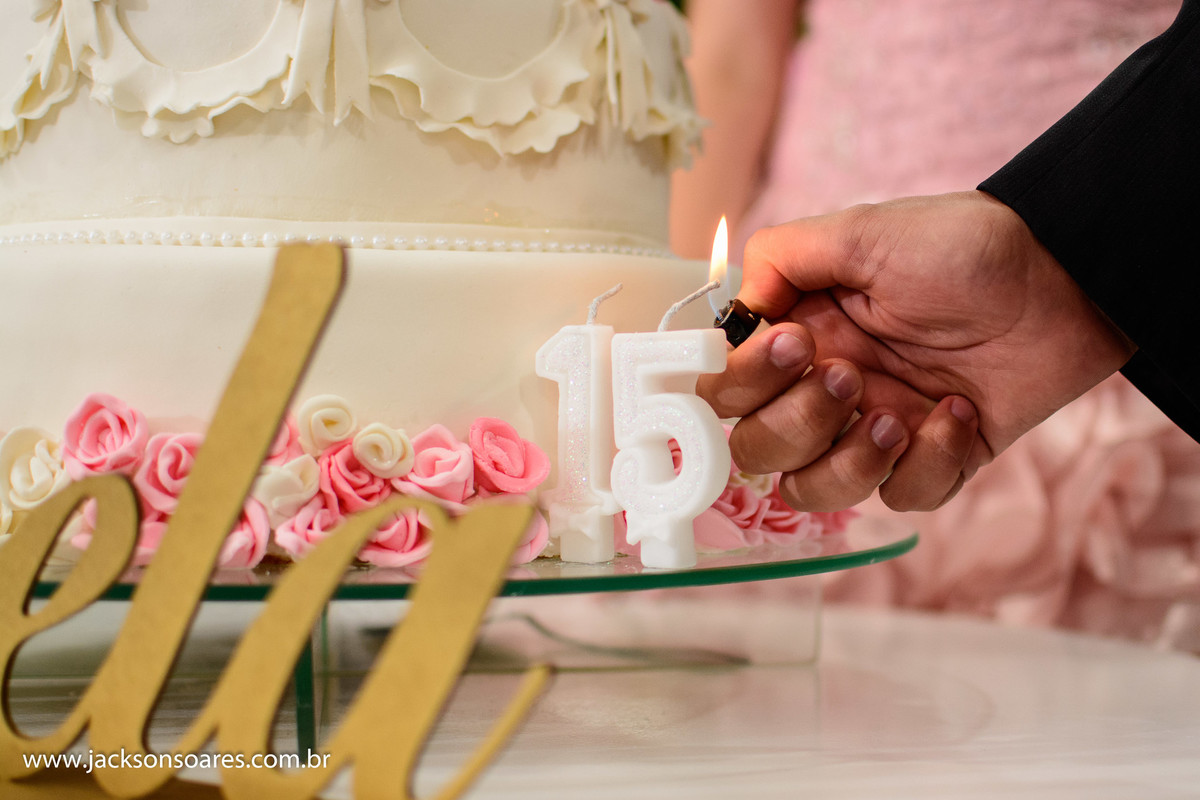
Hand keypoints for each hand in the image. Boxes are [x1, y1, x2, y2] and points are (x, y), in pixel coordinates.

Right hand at [698, 191, 1135, 510]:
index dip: (746, 383)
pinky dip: (927, 463)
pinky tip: (958, 414)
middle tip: (851, 376)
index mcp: (799, 336)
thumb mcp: (862, 231)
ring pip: (813, 491)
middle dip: (797, 423)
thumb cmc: (963, 247)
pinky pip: (901, 498)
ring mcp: (874, 429)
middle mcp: (825, 388)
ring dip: (847, 463)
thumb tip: (738, 306)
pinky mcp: (931, 458)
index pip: (728, 389)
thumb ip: (782, 256)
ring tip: (896, 418)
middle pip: (756, 450)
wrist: (1064, 279)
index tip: (794, 345)